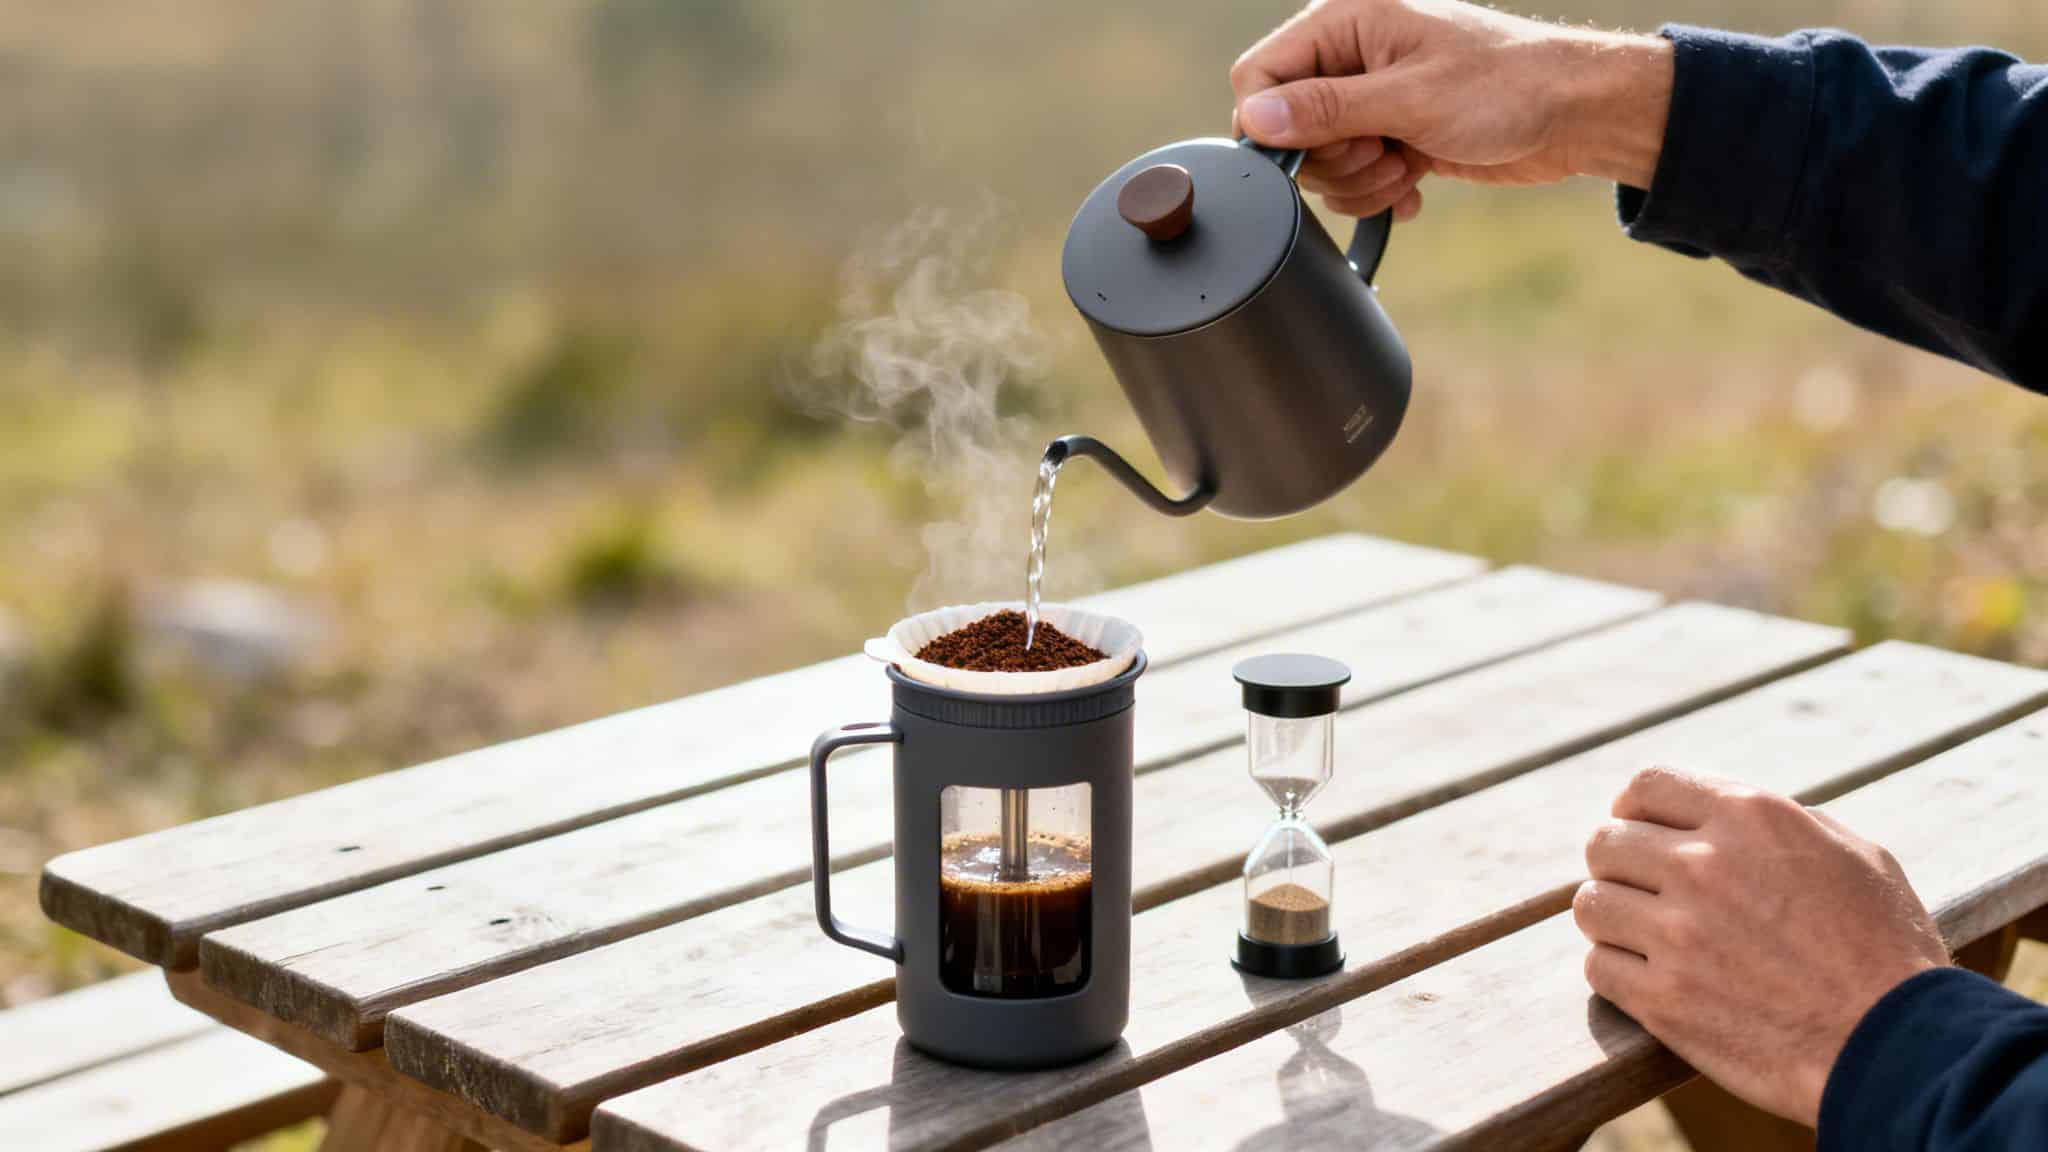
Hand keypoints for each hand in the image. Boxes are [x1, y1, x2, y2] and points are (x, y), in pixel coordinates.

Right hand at [1231, 0, 1674, 220]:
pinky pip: (1354, 176)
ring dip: (1361, 180)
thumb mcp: (1409, 97)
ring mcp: (1371, 96)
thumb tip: (1255, 121)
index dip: (1274, 126)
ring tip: (1407, 165)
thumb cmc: (1508, 86)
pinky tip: (1416, 182)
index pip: (1259, 76)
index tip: (1321, 149)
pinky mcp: (1391, 132)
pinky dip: (1379, 190)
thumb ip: (1326, 108)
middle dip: (1332, 160)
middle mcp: (1351, 55)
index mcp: (1345, 20)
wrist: (1575, 113)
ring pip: (1320, 161)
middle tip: (1384, 153)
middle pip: (1286, 128)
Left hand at [1574, 768, 1948, 1125]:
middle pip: (1607, 843)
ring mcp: (1677, 933)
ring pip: (1592, 905)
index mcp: (1750, 817)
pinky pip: (1598, 968)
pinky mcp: (1663, 999)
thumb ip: (1783, 825)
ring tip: (1637, 934)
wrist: (1899, 1048)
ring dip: (1611, 918)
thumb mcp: (1855, 856)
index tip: (1637, 829)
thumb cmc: (1890, 951)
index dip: (1635, 807)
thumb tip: (1728, 818)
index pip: (1648, 785)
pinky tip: (1645, 979)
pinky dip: (1616, 973)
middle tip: (1638, 889)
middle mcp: (1703, 864)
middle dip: (1618, 863)